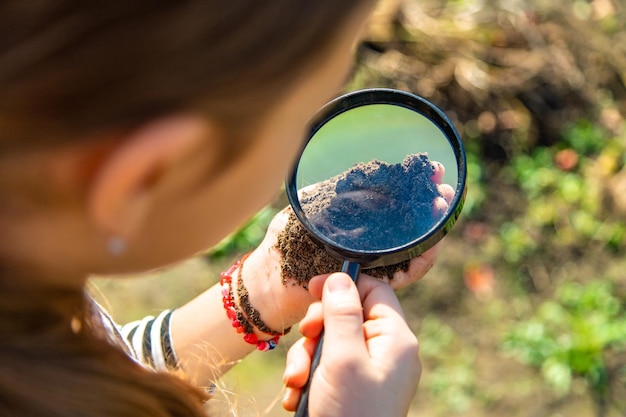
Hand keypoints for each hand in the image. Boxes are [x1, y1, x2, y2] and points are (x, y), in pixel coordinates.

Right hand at [282, 273, 420, 416]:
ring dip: (306, 358)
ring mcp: (371, 372)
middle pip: (347, 316)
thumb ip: (341, 313)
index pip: (374, 291)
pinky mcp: (354, 388)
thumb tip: (340, 277)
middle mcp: (387, 352)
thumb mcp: (342, 358)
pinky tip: (298, 395)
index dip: (342, 286)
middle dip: (317, 330)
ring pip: (331, 343)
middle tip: (306, 342)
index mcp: (396, 339)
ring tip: (297, 383)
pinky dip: (308, 377)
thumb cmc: (350, 414)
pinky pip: (328, 367)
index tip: (312, 289)